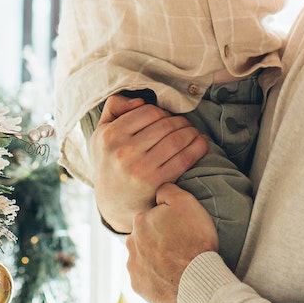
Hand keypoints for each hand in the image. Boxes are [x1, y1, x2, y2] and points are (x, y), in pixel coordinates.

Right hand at [89, 95, 207, 232]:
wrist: (112, 201)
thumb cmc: (110, 161)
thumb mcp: (101, 133)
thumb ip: (114, 108)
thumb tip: (140, 101)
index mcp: (110, 135)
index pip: (149, 112)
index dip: (163, 112)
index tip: (167, 118)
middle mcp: (123, 151)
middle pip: (165, 125)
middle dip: (181, 121)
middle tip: (186, 124)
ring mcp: (140, 168)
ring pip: (176, 140)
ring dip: (192, 132)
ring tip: (194, 132)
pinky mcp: (156, 182)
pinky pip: (184, 159)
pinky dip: (198, 148)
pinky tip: (202, 143)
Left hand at [126, 184, 218, 302]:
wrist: (198, 281)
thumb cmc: (194, 240)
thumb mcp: (186, 203)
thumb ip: (167, 191)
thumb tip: (159, 189)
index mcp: (140, 221)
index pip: (152, 217)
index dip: (168, 222)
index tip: (180, 230)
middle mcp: (131, 243)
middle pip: (145, 237)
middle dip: (158, 240)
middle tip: (180, 246)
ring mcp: (133, 266)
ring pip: (143, 258)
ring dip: (156, 259)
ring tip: (177, 263)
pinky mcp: (138, 286)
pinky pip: (146, 279)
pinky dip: (156, 278)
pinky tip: (171, 277)